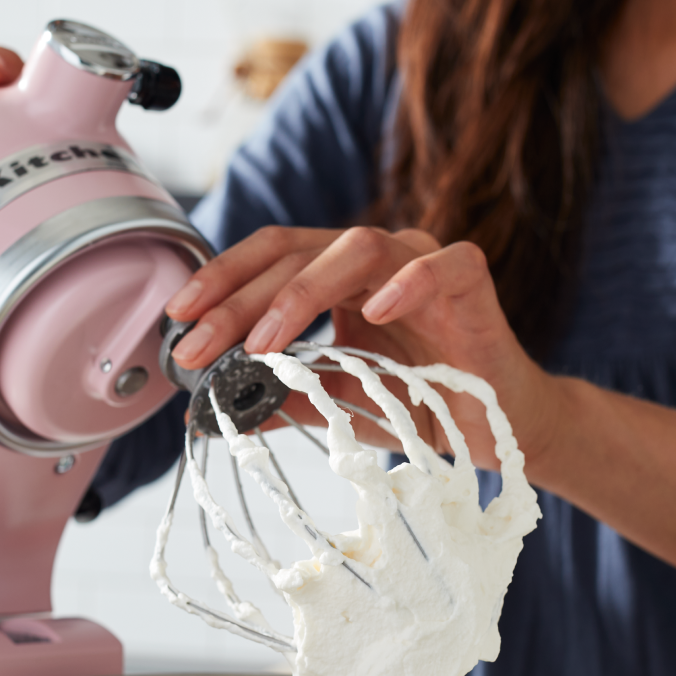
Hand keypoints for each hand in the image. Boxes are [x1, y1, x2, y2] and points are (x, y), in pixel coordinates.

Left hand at [165, 225, 675, 617]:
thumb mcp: (334, 403)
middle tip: (203, 346)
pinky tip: (371, 315)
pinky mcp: (471, 279)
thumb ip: (278, 398)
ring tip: (268, 342)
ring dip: (303, 293)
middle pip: (299, 251)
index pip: (271, 257)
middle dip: (241, 299)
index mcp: (338, 275)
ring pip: (359, 246)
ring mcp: (424, 260)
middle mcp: (376, 257)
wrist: (496, 429)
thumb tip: (207, 414)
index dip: (222, 282)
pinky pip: (441, 264)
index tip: (178, 321)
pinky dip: (406, 284)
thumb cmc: (419, 405)